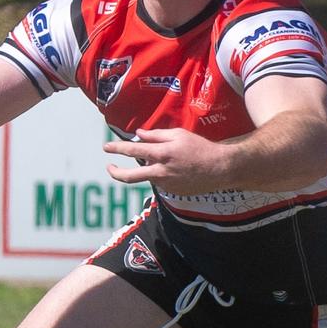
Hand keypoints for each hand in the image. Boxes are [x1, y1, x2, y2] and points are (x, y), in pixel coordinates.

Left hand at [104, 127, 231, 194]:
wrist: (219, 169)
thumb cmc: (200, 148)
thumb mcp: (179, 135)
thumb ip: (157, 135)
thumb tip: (138, 135)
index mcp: (162, 154)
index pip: (133, 150)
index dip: (117, 148)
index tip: (107, 148)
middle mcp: (160, 172)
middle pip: (129, 177)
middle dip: (115, 172)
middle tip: (109, 167)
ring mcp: (165, 184)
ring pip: (147, 176)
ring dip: (148, 167)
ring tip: (166, 159)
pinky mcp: (171, 192)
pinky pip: (160, 181)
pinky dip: (161, 173)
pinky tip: (176, 168)